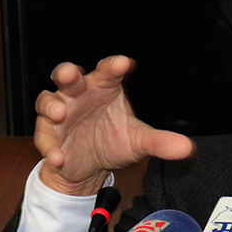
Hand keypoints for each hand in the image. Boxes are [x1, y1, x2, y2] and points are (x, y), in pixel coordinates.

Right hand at [33, 56, 193, 194]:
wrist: (89, 168)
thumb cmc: (112, 141)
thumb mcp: (137, 141)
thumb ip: (159, 142)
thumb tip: (186, 148)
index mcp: (103, 87)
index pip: (108, 71)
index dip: (114, 66)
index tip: (124, 64)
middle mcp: (78, 95)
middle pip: (68, 76)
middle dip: (67, 73)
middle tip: (70, 74)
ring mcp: (59, 113)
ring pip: (47, 100)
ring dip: (52, 105)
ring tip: (60, 114)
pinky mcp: (48, 135)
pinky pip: (44, 137)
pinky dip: (50, 147)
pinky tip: (59, 157)